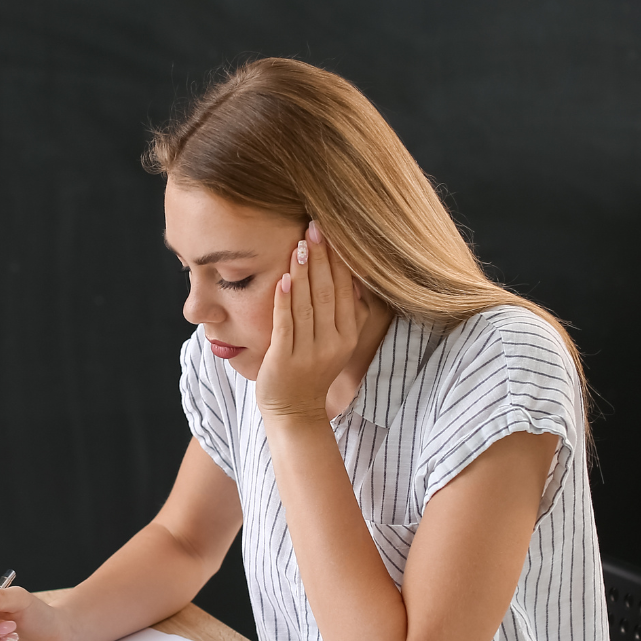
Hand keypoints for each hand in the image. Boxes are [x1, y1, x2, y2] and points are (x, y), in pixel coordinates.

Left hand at [256, 220, 358, 421]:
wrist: (294, 412)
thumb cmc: (312, 371)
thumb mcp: (338, 344)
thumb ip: (348, 315)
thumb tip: (356, 278)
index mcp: (347, 335)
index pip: (346, 290)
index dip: (339, 260)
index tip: (333, 233)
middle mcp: (332, 343)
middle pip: (328, 292)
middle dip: (322, 258)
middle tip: (315, 228)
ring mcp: (308, 353)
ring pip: (307, 305)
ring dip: (304, 272)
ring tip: (299, 244)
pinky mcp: (284, 361)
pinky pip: (285, 325)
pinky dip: (284, 301)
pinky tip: (283, 279)